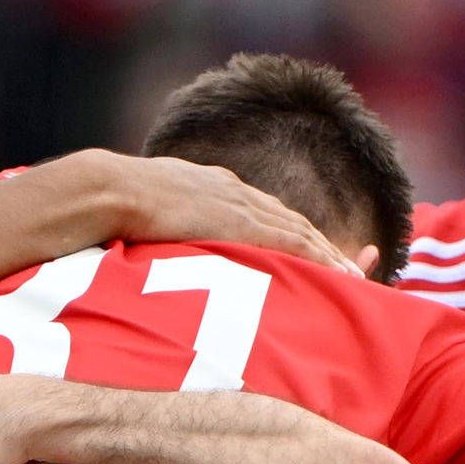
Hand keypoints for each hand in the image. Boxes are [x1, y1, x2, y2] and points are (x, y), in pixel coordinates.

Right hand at [97, 152, 343, 263]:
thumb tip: (156, 237)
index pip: (266, 212)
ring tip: (355, 276)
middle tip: (355, 263)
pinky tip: (337, 273)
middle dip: (324, 243)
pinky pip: (292, 241)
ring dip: (329, 254)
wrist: (109, 190)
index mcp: (214, 187)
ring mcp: (239, 205)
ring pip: (300, 231)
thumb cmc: (113, 204)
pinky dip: (318, 257)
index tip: (315, 248)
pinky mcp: (241, 222)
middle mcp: (235, 191)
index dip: (294, 232)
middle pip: (292, 220)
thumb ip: (165, 221)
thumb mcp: (146, 210)